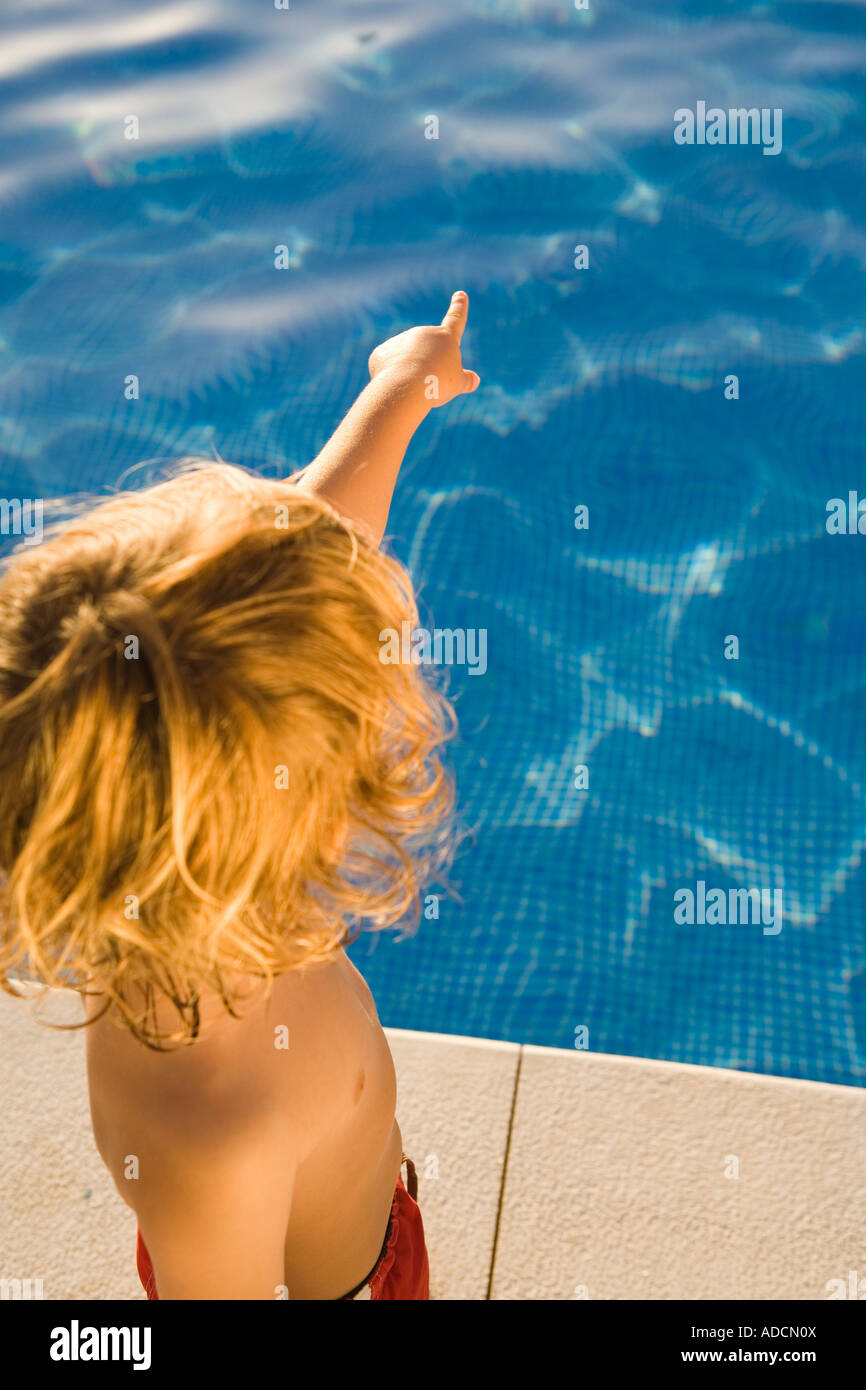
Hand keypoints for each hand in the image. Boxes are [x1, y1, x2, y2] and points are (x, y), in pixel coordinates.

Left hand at [368, 291, 480, 407]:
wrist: (405, 388)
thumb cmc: (436, 384)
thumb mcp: (457, 384)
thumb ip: (466, 380)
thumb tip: (474, 380)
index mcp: (445, 338)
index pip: (456, 320)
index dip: (459, 307)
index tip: (460, 294)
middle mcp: (423, 333)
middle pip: (427, 353)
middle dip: (427, 368)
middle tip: (430, 383)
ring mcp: (401, 340)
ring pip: (407, 361)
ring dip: (410, 373)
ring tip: (412, 385)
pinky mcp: (383, 351)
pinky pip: (389, 366)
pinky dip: (392, 377)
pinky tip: (395, 384)